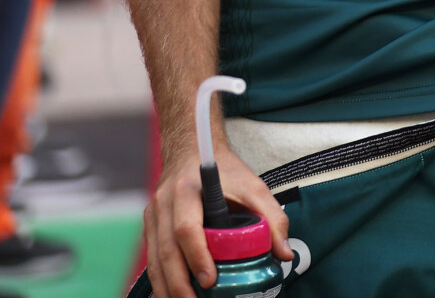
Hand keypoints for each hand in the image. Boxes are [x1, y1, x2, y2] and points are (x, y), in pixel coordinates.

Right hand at [146, 141, 290, 297]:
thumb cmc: (225, 171)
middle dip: (178, 282)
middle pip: (166, 251)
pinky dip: (160, 280)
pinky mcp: (150, 227)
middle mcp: (164, 204)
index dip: (197, 256)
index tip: (209, 279)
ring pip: (154, 259)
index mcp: (187, 191)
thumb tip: (284, 253)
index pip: (187, 229)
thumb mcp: (254, 186)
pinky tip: (172, 294)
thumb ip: (272, 216)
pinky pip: (151, 259)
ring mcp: (152, 217)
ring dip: (166, 287)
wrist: (192, 151)